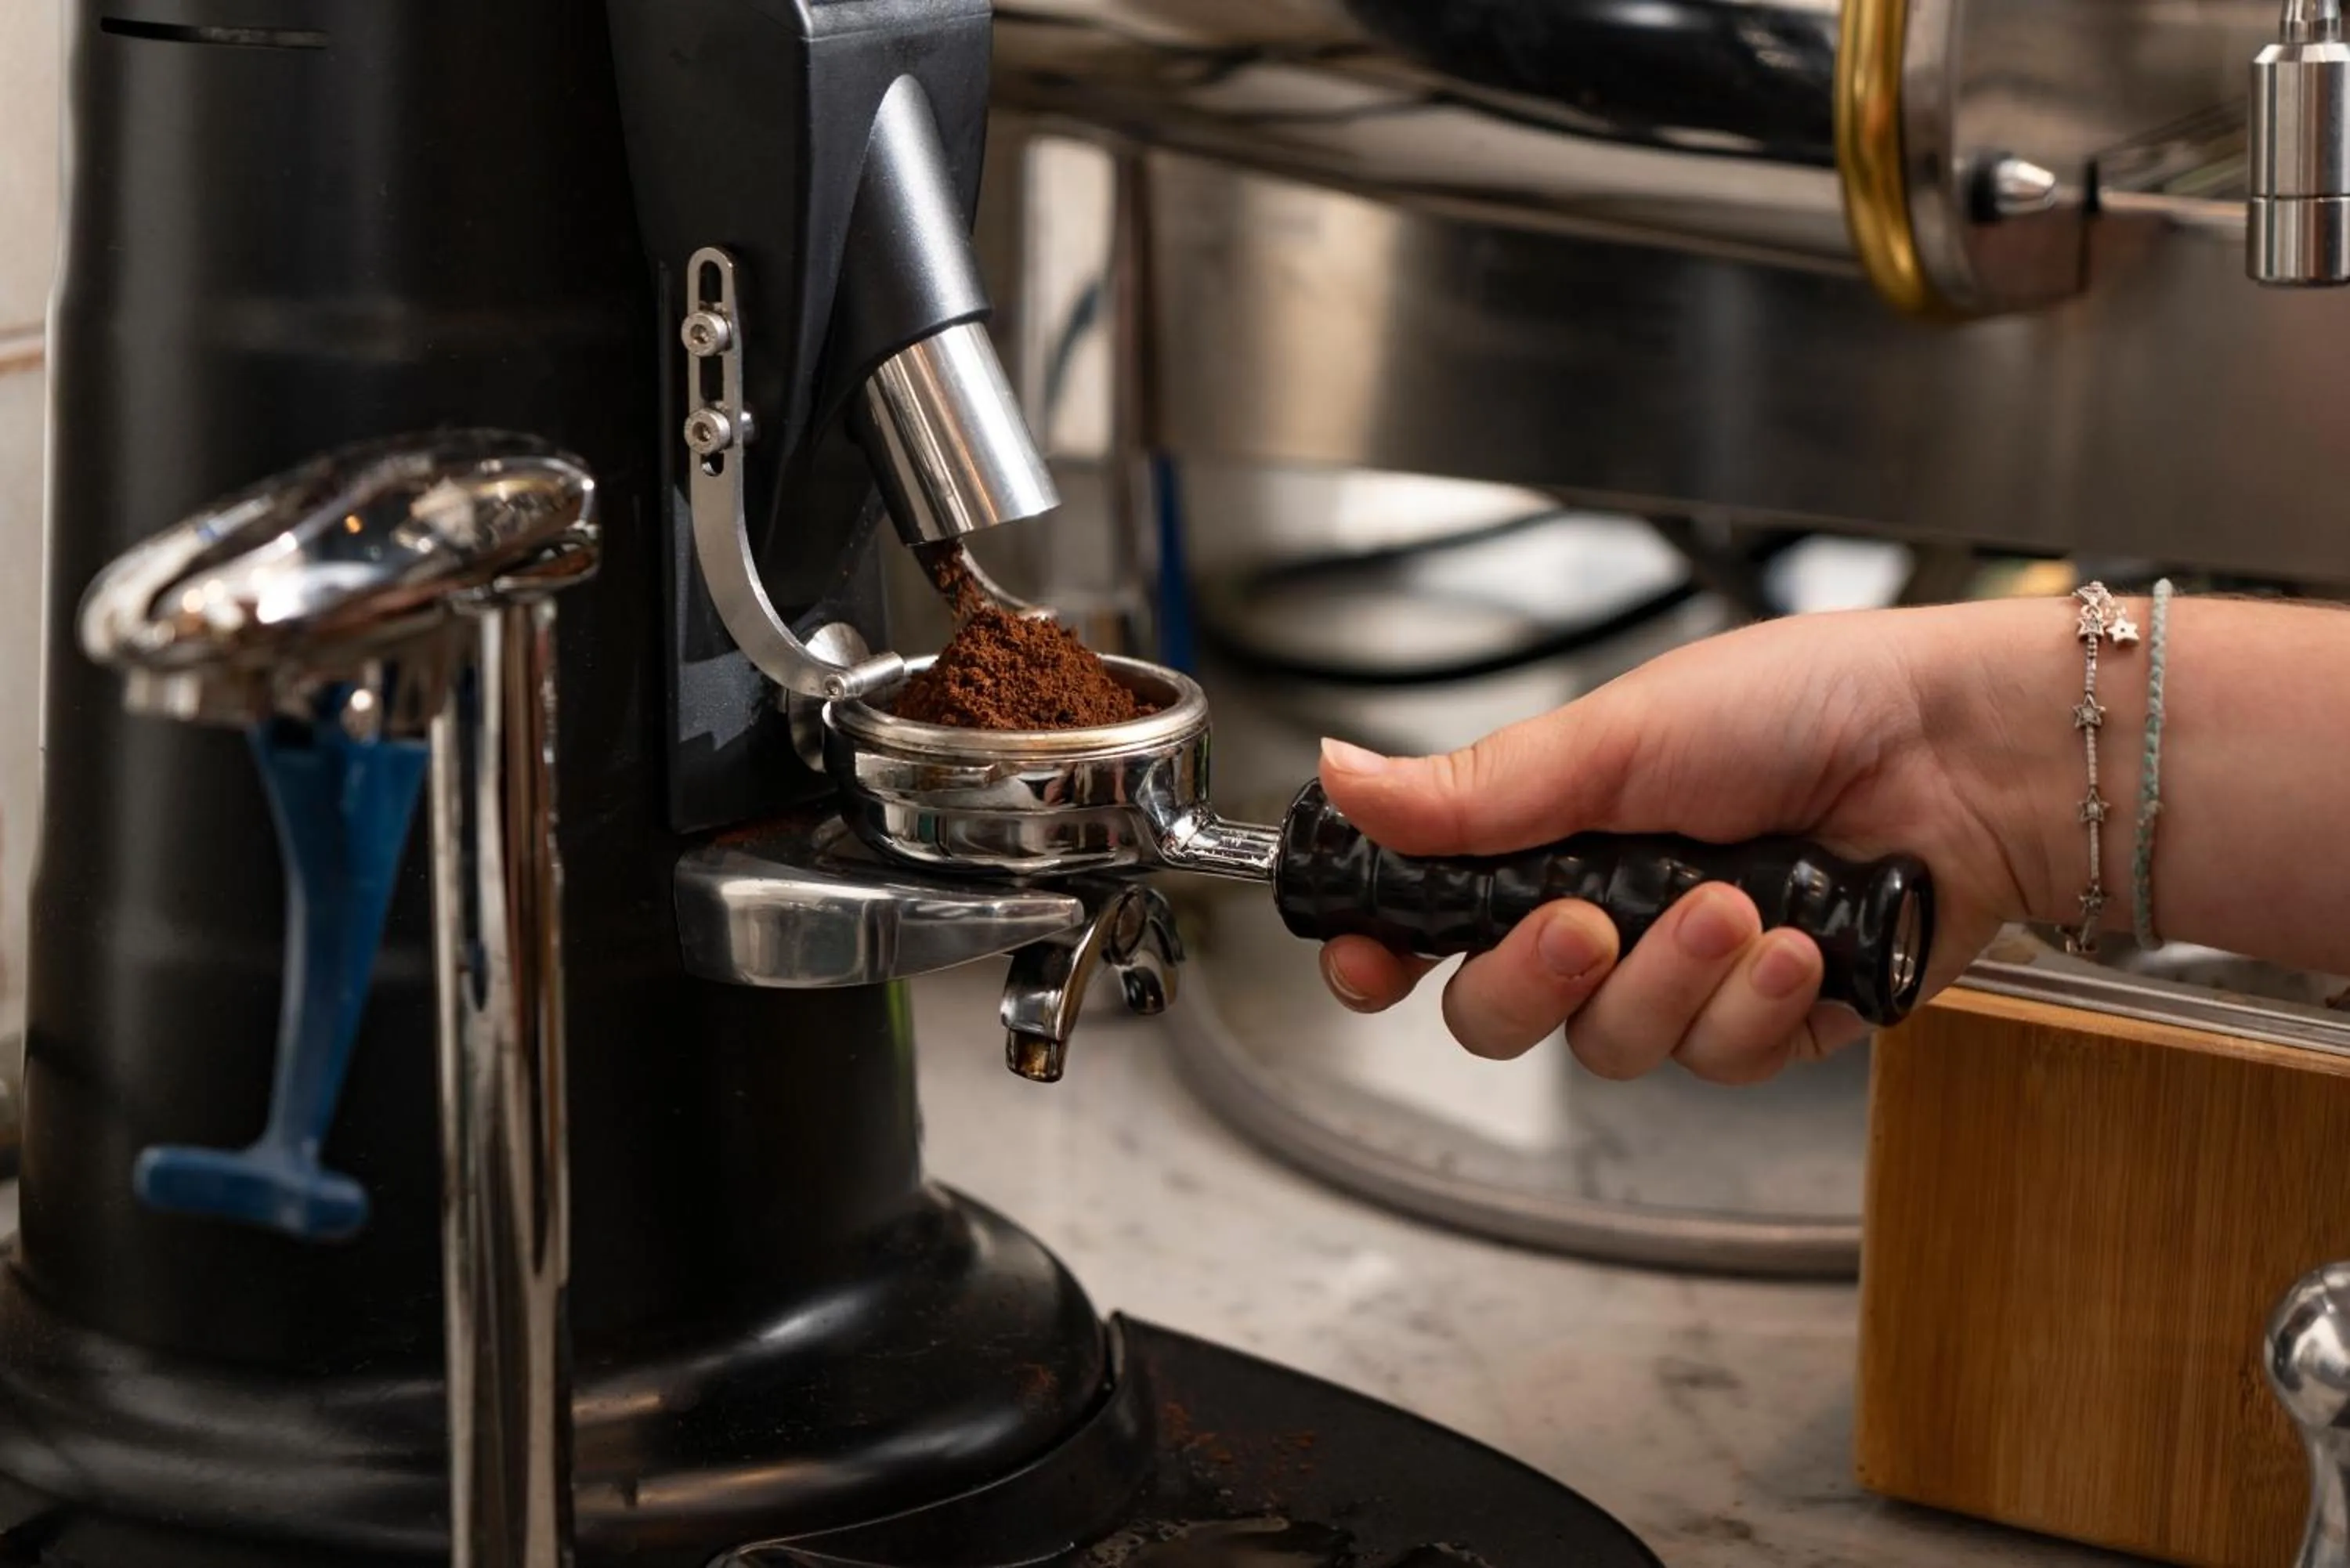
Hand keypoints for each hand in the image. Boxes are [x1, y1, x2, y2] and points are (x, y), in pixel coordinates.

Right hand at [1315, 609, 2033, 1083]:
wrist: (1966, 753)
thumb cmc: (1807, 707)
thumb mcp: (1618, 737)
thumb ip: (1476, 790)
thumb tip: (1341, 776)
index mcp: (1551, 838)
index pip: (1430, 924)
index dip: (1386, 955)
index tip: (1373, 964)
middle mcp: (1605, 916)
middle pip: (1498, 1014)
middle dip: (1534, 979)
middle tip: (1586, 924)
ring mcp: (1683, 977)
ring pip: (1610, 1047)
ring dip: (1671, 979)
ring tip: (1737, 905)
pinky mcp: (1767, 1026)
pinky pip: (1716, 1063)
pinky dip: (1755, 1005)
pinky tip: (1798, 943)